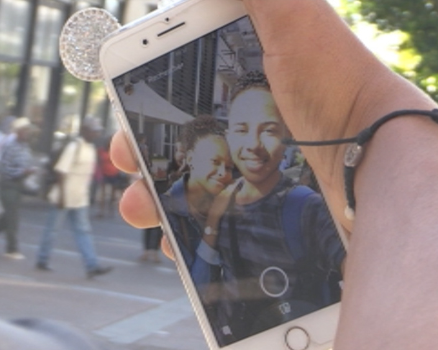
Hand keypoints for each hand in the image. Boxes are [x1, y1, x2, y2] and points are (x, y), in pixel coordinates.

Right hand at [111, 0, 435, 234]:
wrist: (374, 155)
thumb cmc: (334, 82)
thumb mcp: (292, 17)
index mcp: (241, 80)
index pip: (178, 91)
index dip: (144, 100)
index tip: (126, 112)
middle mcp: (241, 123)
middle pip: (173, 140)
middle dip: (138, 151)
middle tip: (127, 160)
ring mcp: (249, 167)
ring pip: (185, 184)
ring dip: (151, 198)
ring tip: (140, 208)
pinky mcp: (260, 208)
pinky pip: (211, 221)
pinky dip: (185, 229)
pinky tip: (175, 235)